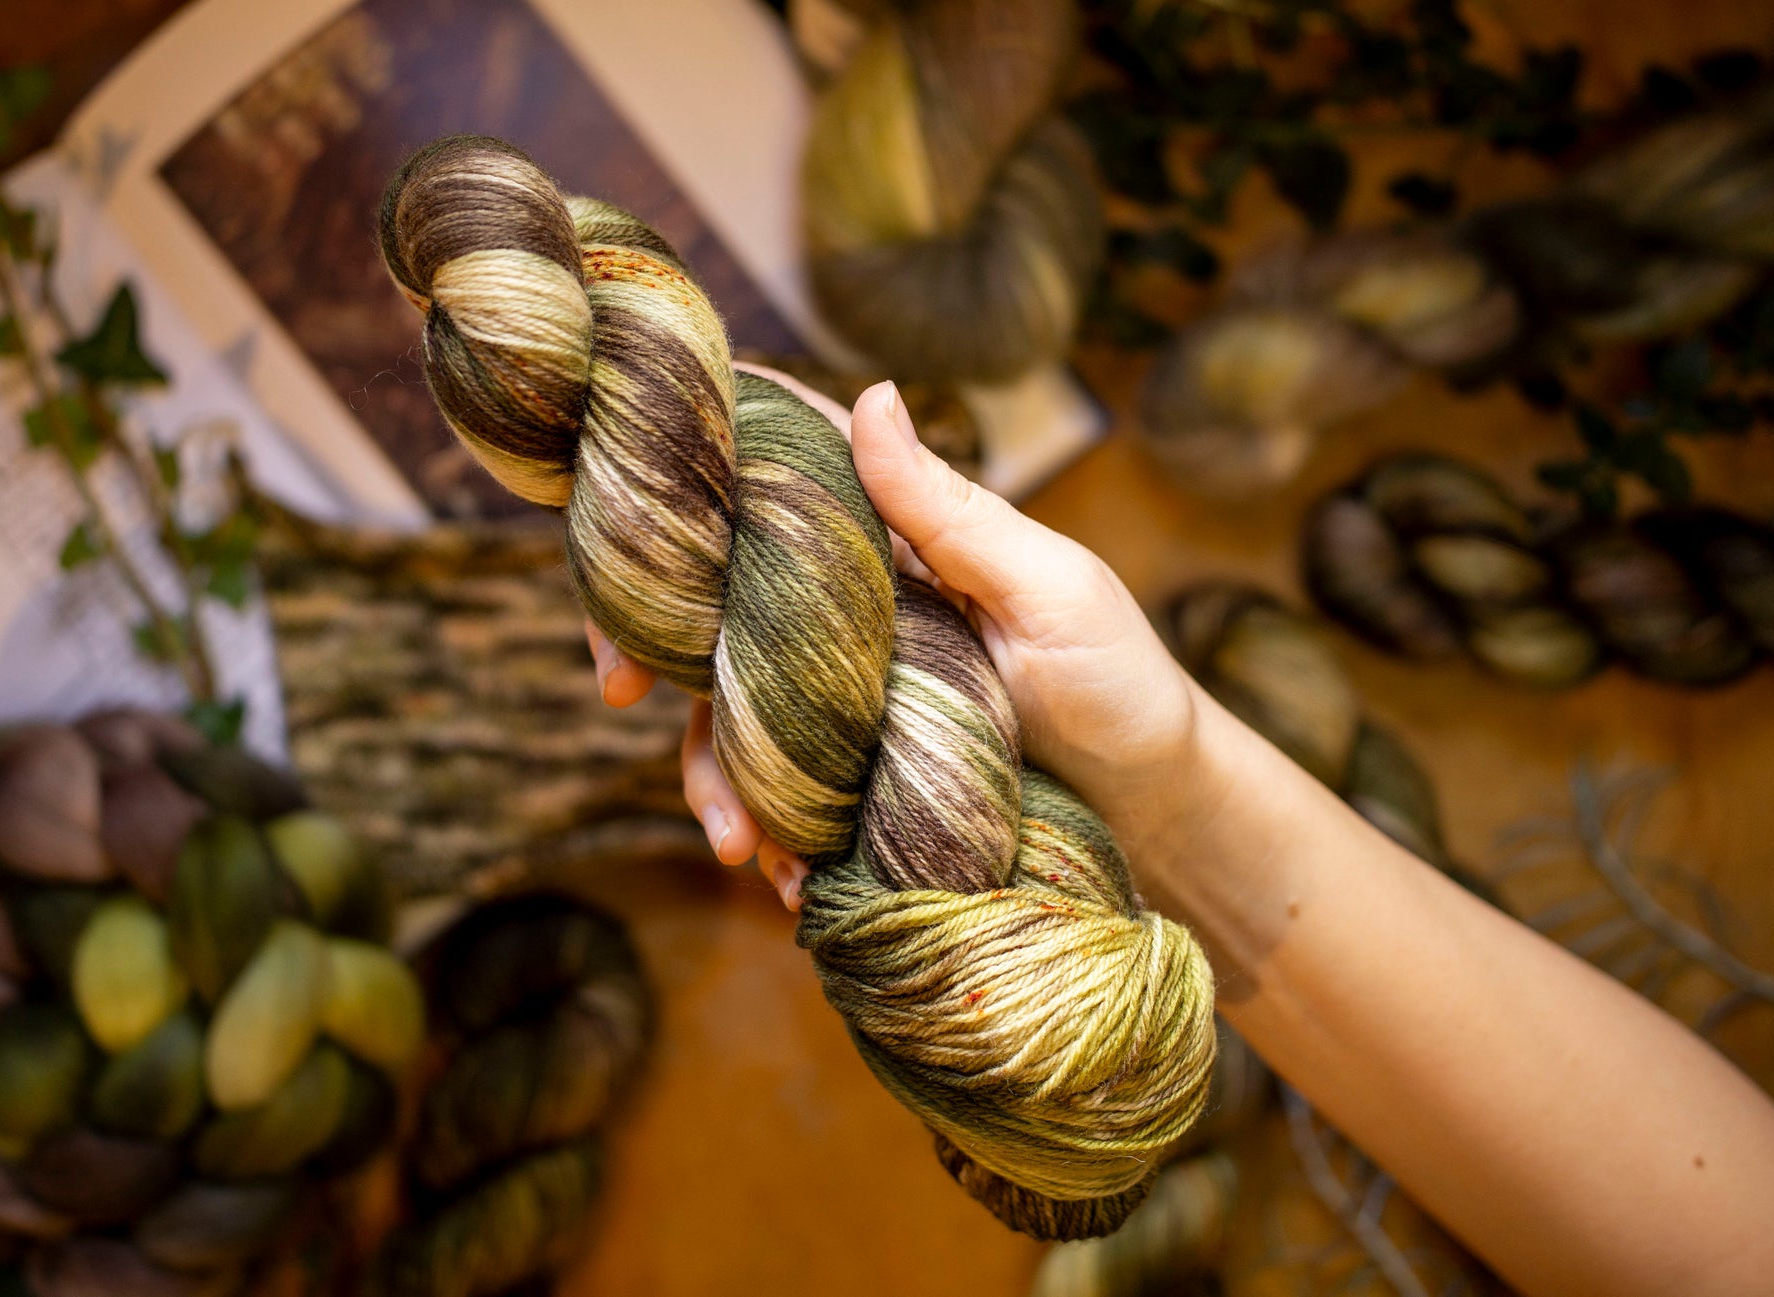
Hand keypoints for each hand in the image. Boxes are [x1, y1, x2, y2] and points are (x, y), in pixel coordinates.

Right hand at [584, 373, 1205, 908]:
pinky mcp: (852, 775)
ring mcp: (845, 695)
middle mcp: (851, 609)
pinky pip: (779, 794)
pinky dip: (767, 831)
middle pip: (718, 600)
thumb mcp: (1048, 589)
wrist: (1157, 810)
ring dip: (712, 771)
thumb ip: (952, 509)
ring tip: (736, 845)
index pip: (775, 477)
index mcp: (893, 539)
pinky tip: (785, 876)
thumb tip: (873, 393)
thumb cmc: (1121, 680)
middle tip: (616, 691)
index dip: (692, 475)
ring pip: (732, 711)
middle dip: (650, 641)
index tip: (620, 501)